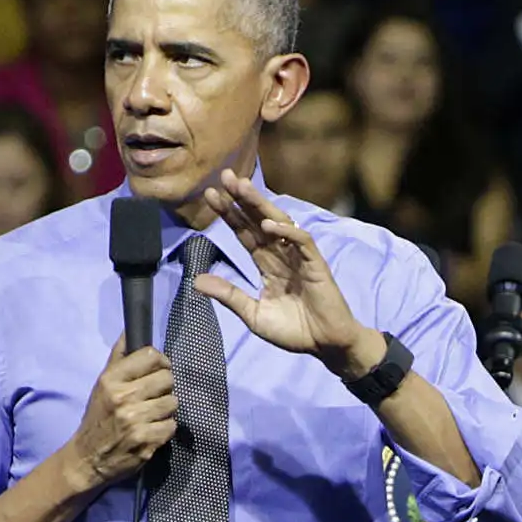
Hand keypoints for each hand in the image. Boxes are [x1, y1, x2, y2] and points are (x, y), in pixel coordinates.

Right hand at [64, 345, 175, 491]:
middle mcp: (123, 397)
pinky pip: (172, 426)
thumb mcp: (102, 384)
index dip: (161, 362)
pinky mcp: (146, 442)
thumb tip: (130, 331)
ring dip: (166, 410)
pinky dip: (165, 429)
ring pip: (172, 402)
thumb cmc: (98, 417)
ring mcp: (135, 420)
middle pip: (167, 378)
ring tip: (152, 415)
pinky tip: (152, 431)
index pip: (151, 356)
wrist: (88, 458)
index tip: (159, 371)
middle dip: (165, 387)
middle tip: (154, 396)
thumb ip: (119, 357)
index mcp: (111, 379)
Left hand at [192, 169, 371, 364]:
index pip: (244, 233)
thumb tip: (196, 280)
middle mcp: (281, 254)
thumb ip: (229, 295)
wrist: (324, 345)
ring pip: (279, 222)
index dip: (229, 214)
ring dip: (260, 204)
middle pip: (258, 220)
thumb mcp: (254, 315)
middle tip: (225, 176)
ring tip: (242, 187)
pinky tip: (268, 224)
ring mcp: (299, 257)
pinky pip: (301, 240)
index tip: (211, 195)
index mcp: (267, 264)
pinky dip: (286, 231)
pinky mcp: (316, 264)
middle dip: (242, 199)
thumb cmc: (294, 331)